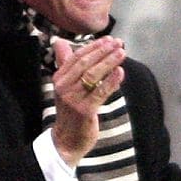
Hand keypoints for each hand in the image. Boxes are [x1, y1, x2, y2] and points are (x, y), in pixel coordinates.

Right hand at [51, 36, 125, 167]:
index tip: (108, 39)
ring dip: (109, 62)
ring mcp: (73, 99)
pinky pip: (100, 92)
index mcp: (59, 79)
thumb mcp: (64, 86)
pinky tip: (120, 72)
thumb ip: (65, 64)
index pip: (77, 57)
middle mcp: (63, 87)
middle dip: (103, 51)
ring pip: (93, 75)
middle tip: (118, 43)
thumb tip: (59, 42)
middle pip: (85, 63)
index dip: (93, 46)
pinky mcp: (84, 110)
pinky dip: (111, 81)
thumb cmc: (70, 111)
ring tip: (121, 53)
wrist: (66, 141)